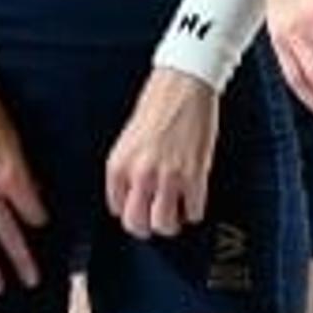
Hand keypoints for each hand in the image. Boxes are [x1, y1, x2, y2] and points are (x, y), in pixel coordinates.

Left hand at [105, 68, 222, 240]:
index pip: (117, 209)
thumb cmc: (158, 105)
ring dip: (172, 223)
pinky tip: (193, 198)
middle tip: (156, 218)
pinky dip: (194, 210)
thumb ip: (129, 170)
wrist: (184, 85)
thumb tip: (135, 196)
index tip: (141, 206)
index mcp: (118, 165)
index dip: (131, 210)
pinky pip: (193, 211)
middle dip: (148, 227)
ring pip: (165, 225)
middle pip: (137, 225)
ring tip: (176, 212)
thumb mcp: (129, 140)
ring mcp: (168, 177)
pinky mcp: (194, 175)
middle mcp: (140, 173)